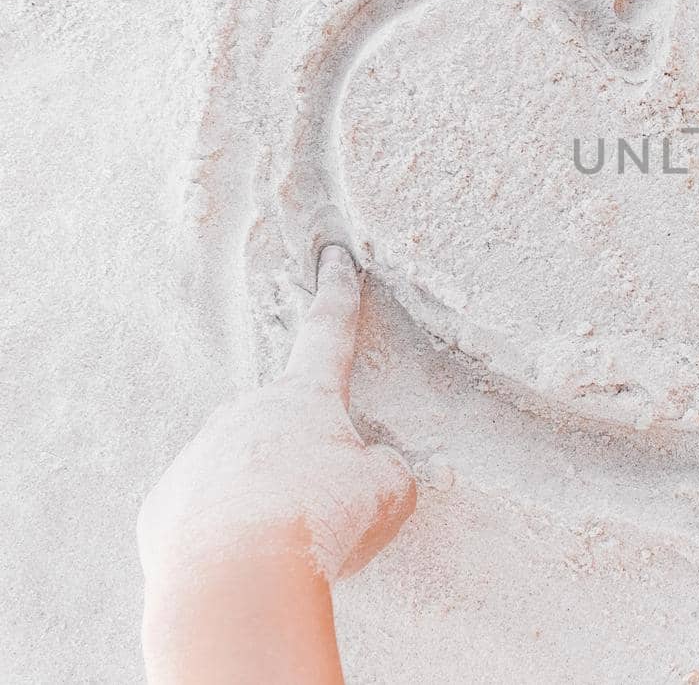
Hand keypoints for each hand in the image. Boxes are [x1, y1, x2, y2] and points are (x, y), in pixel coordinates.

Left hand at [138, 247, 415, 583]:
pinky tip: (246, 560)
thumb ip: (382, 468)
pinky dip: (228, 530)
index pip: (328, 333)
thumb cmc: (322, 523)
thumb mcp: (390, 492)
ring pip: (241, 465)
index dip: (338, 294)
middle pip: (283, 418)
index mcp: (305, 398)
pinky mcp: (167, 504)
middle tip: (324, 502)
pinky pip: (206, 509)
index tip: (333, 257)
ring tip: (286, 544)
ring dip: (266, 495)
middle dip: (303, 451)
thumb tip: (366, 469)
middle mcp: (245, 414)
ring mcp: (199, 456)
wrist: (234, 583)